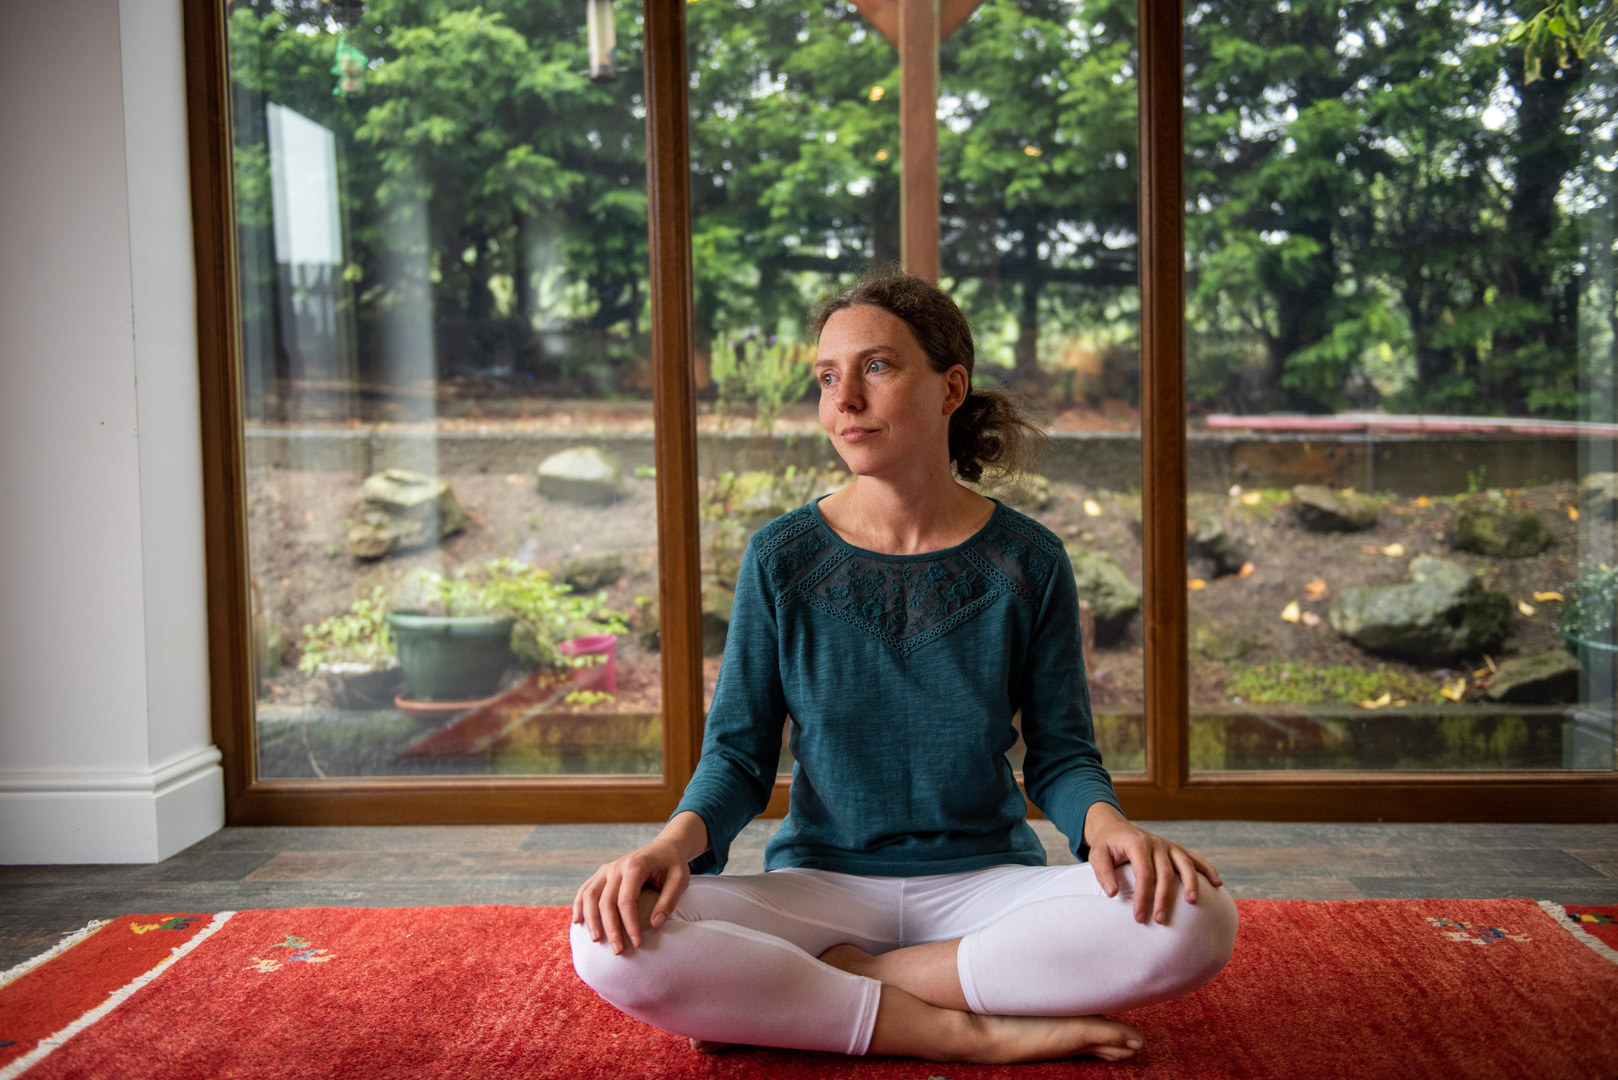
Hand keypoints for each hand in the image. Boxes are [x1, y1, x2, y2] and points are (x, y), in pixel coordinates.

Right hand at [572, 838, 690, 954]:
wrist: (664, 848)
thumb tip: (654, 926)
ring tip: (596, 940)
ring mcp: (606, 869)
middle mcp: (617, 866)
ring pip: (590, 895)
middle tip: (618, 951)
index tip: (637, 943)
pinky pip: (585, 889)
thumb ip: (668, 902)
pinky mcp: (602, 874)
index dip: (630, 924)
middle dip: (611, 928)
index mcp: (635, 866)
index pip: (626, 900)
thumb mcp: (679, 880)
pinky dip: (578, 905)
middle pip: (606, 901)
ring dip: (591, 919)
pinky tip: (578, 921)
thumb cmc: (673, 865)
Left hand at [1083, 803, 1222, 924]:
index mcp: (1137, 844)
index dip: (1143, 897)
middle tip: (1160, 921)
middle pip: (1165, 873)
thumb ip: (1103, 873)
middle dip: (1164, 898)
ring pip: (1185, 864)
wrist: (1115, 828)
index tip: (1140, 918)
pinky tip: (1217, 884)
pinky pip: (1195, 859)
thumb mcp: (1096, 855)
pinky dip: (1207, 870)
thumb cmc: (1106, 846)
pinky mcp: (1175, 849)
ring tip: (1192, 903)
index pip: (1144, 874)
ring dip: (1191, 883)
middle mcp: (1156, 843)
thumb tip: (1112, 894)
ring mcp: (1168, 845)